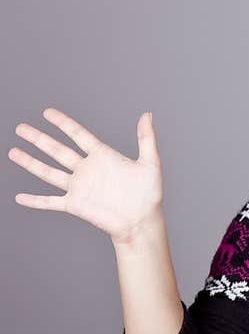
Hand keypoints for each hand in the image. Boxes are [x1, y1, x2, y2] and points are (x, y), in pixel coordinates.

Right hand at [8, 108, 163, 243]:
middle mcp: (87, 169)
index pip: (78, 135)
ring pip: (49, 172)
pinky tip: (19, 198)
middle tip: (20, 127)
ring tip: (13, 152)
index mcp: (103, 156)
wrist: (142, 220)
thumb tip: (147, 114)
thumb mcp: (150, 162)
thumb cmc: (148, 193)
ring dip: (31, 163)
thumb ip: (146, 138)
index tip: (47, 112)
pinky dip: (35, 201)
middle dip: (39, 139)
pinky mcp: (75, 204)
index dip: (63, 123)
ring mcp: (79, 187)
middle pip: (57, 150)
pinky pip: (50, 202)